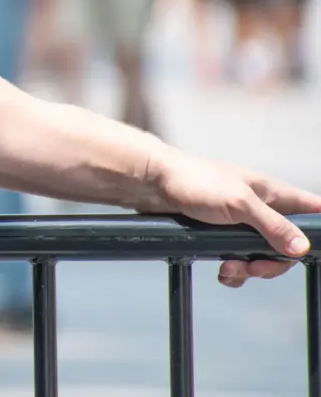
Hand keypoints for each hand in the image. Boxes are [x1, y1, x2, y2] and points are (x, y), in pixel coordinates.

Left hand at [149, 146, 320, 287]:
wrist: (151, 185)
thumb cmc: (195, 182)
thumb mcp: (239, 204)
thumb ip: (272, 226)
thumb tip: (301, 248)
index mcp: (273, 193)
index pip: (313, 210)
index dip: (317, 230)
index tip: (311, 249)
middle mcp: (261, 208)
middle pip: (288, 245)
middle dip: (273, 262)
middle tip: (253, 267)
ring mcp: (241, 224)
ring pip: (262, 256)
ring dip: (250, 269)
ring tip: (229, 270)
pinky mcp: (220, 235)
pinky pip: (239, 261)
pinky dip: (234, 271)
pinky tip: (222, 273)